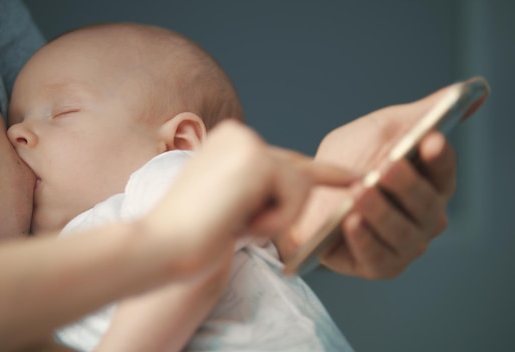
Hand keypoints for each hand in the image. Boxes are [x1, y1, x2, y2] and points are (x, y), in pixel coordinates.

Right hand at [144, 120, 357, 281]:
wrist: (162, 243)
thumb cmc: (190, 235)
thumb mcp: (230, 203)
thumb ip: (258, 189)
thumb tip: (295, 184)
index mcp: (228, 142)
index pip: (283, 159)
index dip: (321, 172)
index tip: (351, 176)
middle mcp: (238, 133)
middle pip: (296, 172)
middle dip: (292, 203)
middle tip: (267, 213)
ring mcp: (247, 141)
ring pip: (299, 184)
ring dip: (276, 218)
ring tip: (234, 225)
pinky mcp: (257, 156)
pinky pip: (295, 194)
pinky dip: (276, 219)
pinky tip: (241, 222)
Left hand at [281, 83, 486, 278]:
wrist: (307, 192)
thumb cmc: (350, 161)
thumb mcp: (383, 129)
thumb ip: (424, 113)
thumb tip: (473, 89)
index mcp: (431, 182)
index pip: (444, 169)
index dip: (439, 157)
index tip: (429, 140)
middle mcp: (424, 216)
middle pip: (426, 204)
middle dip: (407, 185)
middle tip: (386, 167)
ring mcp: (403, 244)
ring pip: (403, 233)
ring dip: (382, 213)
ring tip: (359, 193)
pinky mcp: (377, 265)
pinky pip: (377, 258)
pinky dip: (364, 240)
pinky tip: (350, 222)